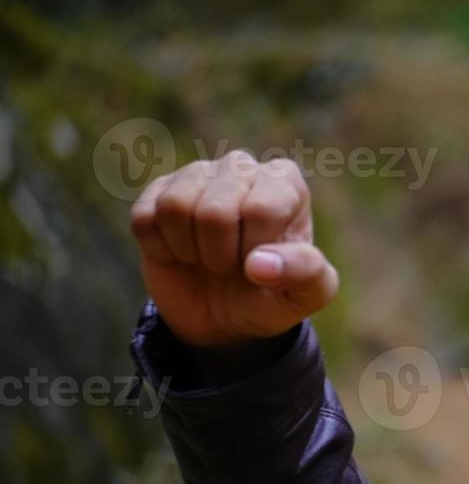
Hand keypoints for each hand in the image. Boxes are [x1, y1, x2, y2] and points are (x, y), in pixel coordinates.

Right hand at [129, 151, 338, 348]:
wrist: (226, 316)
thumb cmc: (273, 295)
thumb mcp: (308, 294)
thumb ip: (306, 274)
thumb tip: (259, 264)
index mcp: (285, 182)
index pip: (260, 210)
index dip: (254, 252)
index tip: (263, 267)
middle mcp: (240, 166)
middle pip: (214, 212)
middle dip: (220, 256)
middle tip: (231, 266)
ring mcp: (195, 174)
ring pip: (174, 208)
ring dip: (189, 250)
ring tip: (207, 258)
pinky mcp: (156, 192)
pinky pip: (144, 220)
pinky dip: (161, 251)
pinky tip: (180, 255)